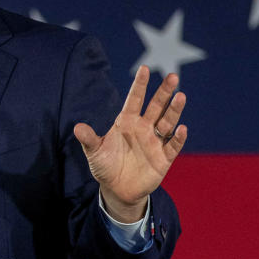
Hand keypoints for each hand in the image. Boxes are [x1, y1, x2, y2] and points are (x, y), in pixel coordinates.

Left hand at [73, 65, 186, 223]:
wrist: (117, 190)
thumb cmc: (105, 166)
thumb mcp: (95, 152)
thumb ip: (89, 139)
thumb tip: (77, 127)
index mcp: (127, 122)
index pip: (134, 100)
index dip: (139, 85)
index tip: (144, 69)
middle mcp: (143, 128)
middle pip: (156, 106)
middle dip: (164, 92)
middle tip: (172, 76)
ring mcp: (155, 142)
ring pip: (167, 122)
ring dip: (174, 111)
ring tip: (181, 96)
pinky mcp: (163, 159)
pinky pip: (172, 146)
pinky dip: (177, 138)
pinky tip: (181, 129)